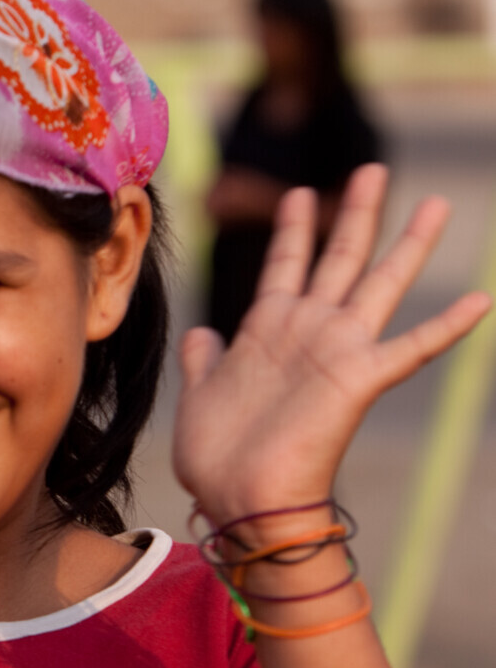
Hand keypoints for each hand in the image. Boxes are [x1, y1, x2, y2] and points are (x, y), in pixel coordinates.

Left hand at [175, 164, 490, 525]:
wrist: (240, 499)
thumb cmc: (217, 457)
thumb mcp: (199, 394)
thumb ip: (203, 359)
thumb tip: (199, 331)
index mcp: (267, 330)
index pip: (284, 266)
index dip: (293, 230)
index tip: (299, 193)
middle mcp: (307, 332)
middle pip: (338, 259)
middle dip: (356, 214)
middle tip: (372, 168)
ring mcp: (336, 352)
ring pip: (380, 284)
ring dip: (407, 244)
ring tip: (436, 205)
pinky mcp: (358, 379)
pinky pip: (412, 346)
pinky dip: (446, 324)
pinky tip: (480, 298)